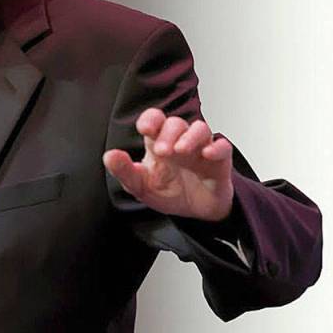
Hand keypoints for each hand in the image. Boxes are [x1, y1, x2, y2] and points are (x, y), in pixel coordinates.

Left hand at [102, 108, 233, 221]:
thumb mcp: (141, 186)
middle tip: (162, 151)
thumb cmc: (169, 192)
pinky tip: (208, 154)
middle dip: (168, 134)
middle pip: (175, 123)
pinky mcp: (220, 162)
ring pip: (200, 128)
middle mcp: (180, 141)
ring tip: (181, 150)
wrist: (195, 213)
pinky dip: (217, 147)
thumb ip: (124, 171)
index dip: (151, 119)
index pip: (155, 119)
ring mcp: (200, 149)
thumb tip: (109, 156)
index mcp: (158, 143)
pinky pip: (223, 146)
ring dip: (190, 136)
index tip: (146, 128)